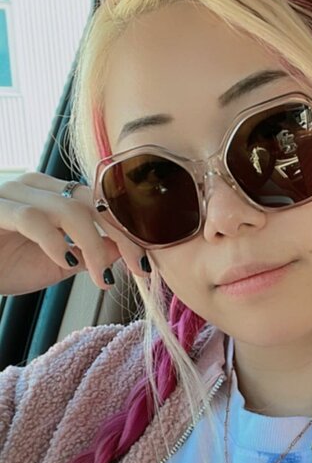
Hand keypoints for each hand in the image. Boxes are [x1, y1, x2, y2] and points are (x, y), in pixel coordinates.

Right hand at [0, 172, 150, 295]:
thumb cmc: (3, 265)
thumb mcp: (56, 263)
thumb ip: (89, 253)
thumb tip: (124, 249)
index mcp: (51, 192)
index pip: (100, 201)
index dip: (128, 228)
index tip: (147, 261)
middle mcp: (34, 184)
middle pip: (92, 201)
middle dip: (122, 235)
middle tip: (139, 269)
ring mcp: (12, 192)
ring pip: (68, 208)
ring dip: (93, 245)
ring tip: (102, 277)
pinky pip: (33, 219)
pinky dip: (56, 242)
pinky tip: (68, 263)